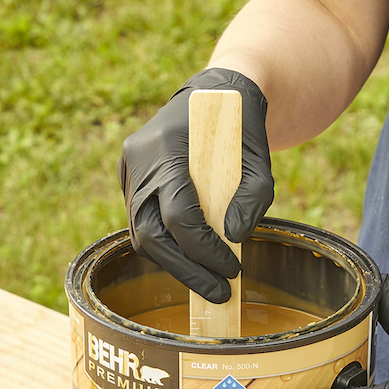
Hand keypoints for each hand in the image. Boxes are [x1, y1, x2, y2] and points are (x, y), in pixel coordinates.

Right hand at [117, 68, 273, 302]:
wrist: (215, 96)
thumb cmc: (240, 128)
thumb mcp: (259, 158)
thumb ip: (253, 197)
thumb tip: (234, 237)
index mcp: (166, 145)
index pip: (177, 213)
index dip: (204, 249)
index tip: (232, 269)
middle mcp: (138, 159)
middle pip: (150, 233)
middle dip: (186, 270)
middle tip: (220, 292)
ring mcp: (129, 172)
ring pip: (141, 236)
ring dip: (176, 266)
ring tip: (210, 284)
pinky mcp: (131, 184)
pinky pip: (143, 227)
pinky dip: (169, 250)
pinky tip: (195, 262)